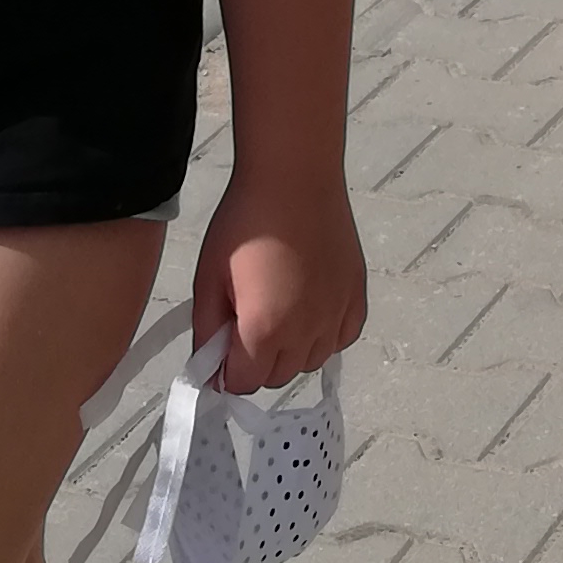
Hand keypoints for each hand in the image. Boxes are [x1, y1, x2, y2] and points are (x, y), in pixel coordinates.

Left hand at [190, 167, 368, 392]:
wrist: (294, 178)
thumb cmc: (245, 223)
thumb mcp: (208, 279)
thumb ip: (207, 332)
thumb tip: (210, 370)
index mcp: (264, 331)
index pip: (243, 383)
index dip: (225, 370)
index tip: (220, 346)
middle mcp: (306, 332)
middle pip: (277, 377)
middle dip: (256, 362)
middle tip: (244, 323)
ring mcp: (336, 315)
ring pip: (310, 361)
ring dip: (290, 352)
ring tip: (277, 313)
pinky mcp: (356, 297)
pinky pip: (341, 338)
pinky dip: (324, 336)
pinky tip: (309, 310)